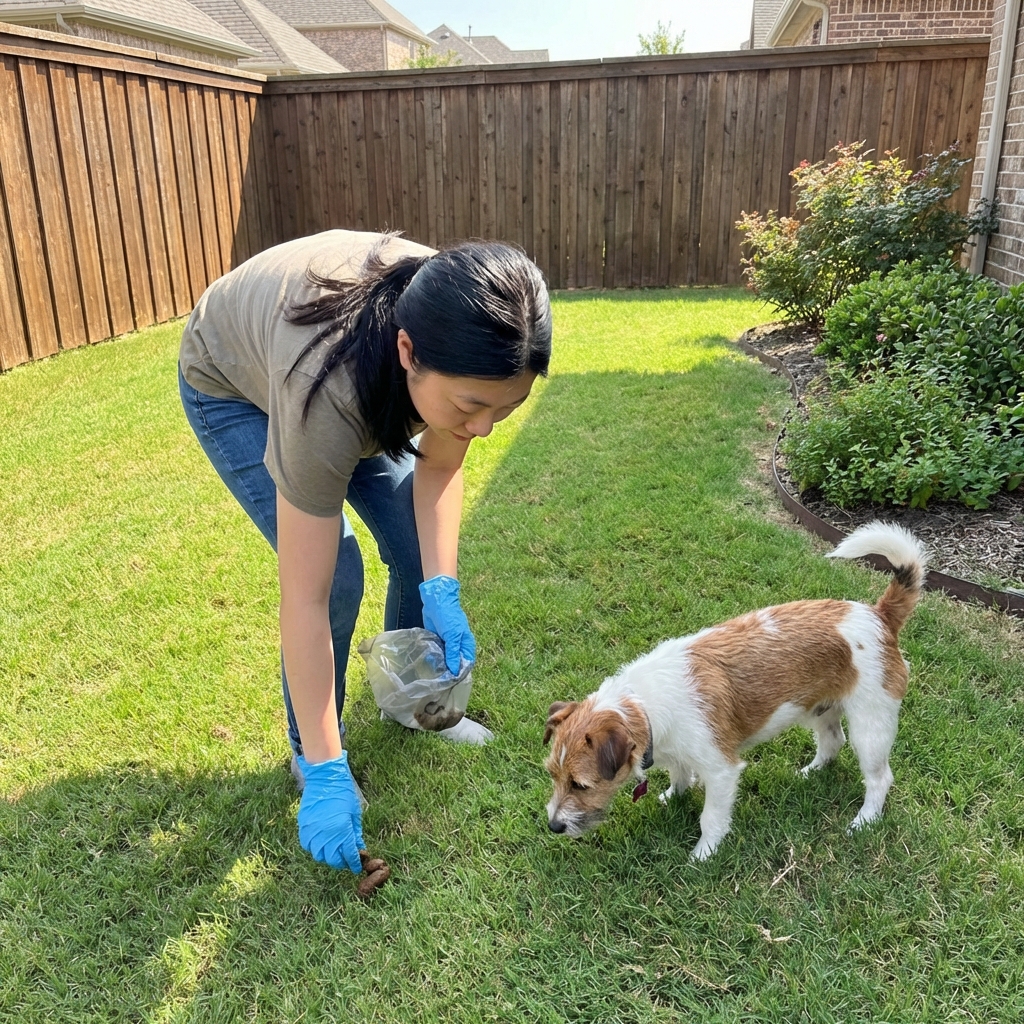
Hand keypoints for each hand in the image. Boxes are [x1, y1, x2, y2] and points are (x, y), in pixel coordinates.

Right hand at [296, 752, 364, 872]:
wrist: (325, 779)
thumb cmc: (343, 793)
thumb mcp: (354, 813)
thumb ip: (355, 832)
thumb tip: (358, 847)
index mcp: (341, 830)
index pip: (348, 854)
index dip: (354, 862)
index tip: (356, 866)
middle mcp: (326, 834)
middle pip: (333, 859)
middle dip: (341, 862)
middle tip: (346, 860)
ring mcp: (313, 832)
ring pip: (319, 855)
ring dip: (327, 857)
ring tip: (334, 853)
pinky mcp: (304, 828)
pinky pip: (308, 846)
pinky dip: (315, 848)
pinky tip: (321, 844)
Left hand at [419, 575, 475, 674]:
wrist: (437, 600)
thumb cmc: (448, 616)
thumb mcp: (452, 636)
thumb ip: (453, 653)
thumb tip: (455, 672)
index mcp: (466, 645)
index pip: (466, 664)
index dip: (460, 674)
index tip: (451, 685)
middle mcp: (458, 646)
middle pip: (456, 663)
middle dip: (449, 672)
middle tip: (439, 684)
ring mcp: (447, 644)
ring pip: (445, 660)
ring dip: (440, 666)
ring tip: (432, 678)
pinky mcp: (437, 640)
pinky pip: (436, 653)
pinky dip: (433, 659)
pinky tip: (427, 667)